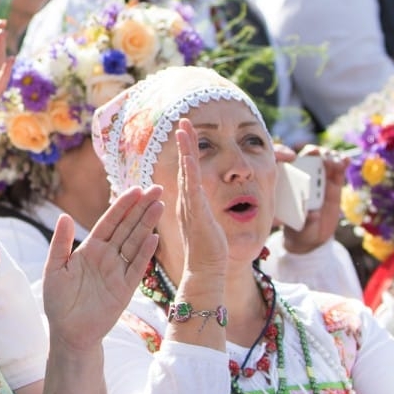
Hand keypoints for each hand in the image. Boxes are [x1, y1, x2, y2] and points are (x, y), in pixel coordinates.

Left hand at [42, 186, 162, 351]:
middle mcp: (107, 257)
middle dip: (141, 208)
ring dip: (147, 225)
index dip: (122, 206)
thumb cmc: (58, 301)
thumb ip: (60, 243)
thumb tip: (64, 216)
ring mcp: (118, 272)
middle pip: (127, 227)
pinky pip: (136, 268)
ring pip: (135, 243)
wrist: (68, 332)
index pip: (109, 222)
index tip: (135, 189)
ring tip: (159, 206)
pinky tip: (154, 237)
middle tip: (157, 188)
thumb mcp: (54, 268)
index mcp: (90, 248)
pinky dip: (144, 253)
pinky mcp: (125, 289)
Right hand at [173, 118, 228, 275]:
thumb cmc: (210, 252)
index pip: (188, 171)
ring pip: (186, 171)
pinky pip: (192, 188)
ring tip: (182, 129)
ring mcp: (190, 206)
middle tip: (182, 121)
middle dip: (184, 142)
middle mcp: (186, 201)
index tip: (187, 133)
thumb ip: (208, 211)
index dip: (188, 151)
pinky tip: (189, 156)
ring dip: (185, 149)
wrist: (205, 272)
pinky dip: (190, 170)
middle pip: (184, 165)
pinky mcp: (196, 214)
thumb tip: (210, 203)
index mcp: (190, 202)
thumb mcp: (210, 224)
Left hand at [281, 146, 346, 253]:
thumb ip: (305, 220)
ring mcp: (317, 181)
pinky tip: (346, 160)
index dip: (286, 153)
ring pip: (323, 162)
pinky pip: (337, 172)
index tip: (292, 157)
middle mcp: (301, 178)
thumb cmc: (294, 227)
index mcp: (286, 183)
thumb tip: (313, 214)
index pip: (283, 162)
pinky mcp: (332, 186)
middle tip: (321, 157)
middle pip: (306, 158)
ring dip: (330, 157)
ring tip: (336, 161)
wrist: (306, 237)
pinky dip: (342, 164)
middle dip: (314, 154)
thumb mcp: (296, 225)